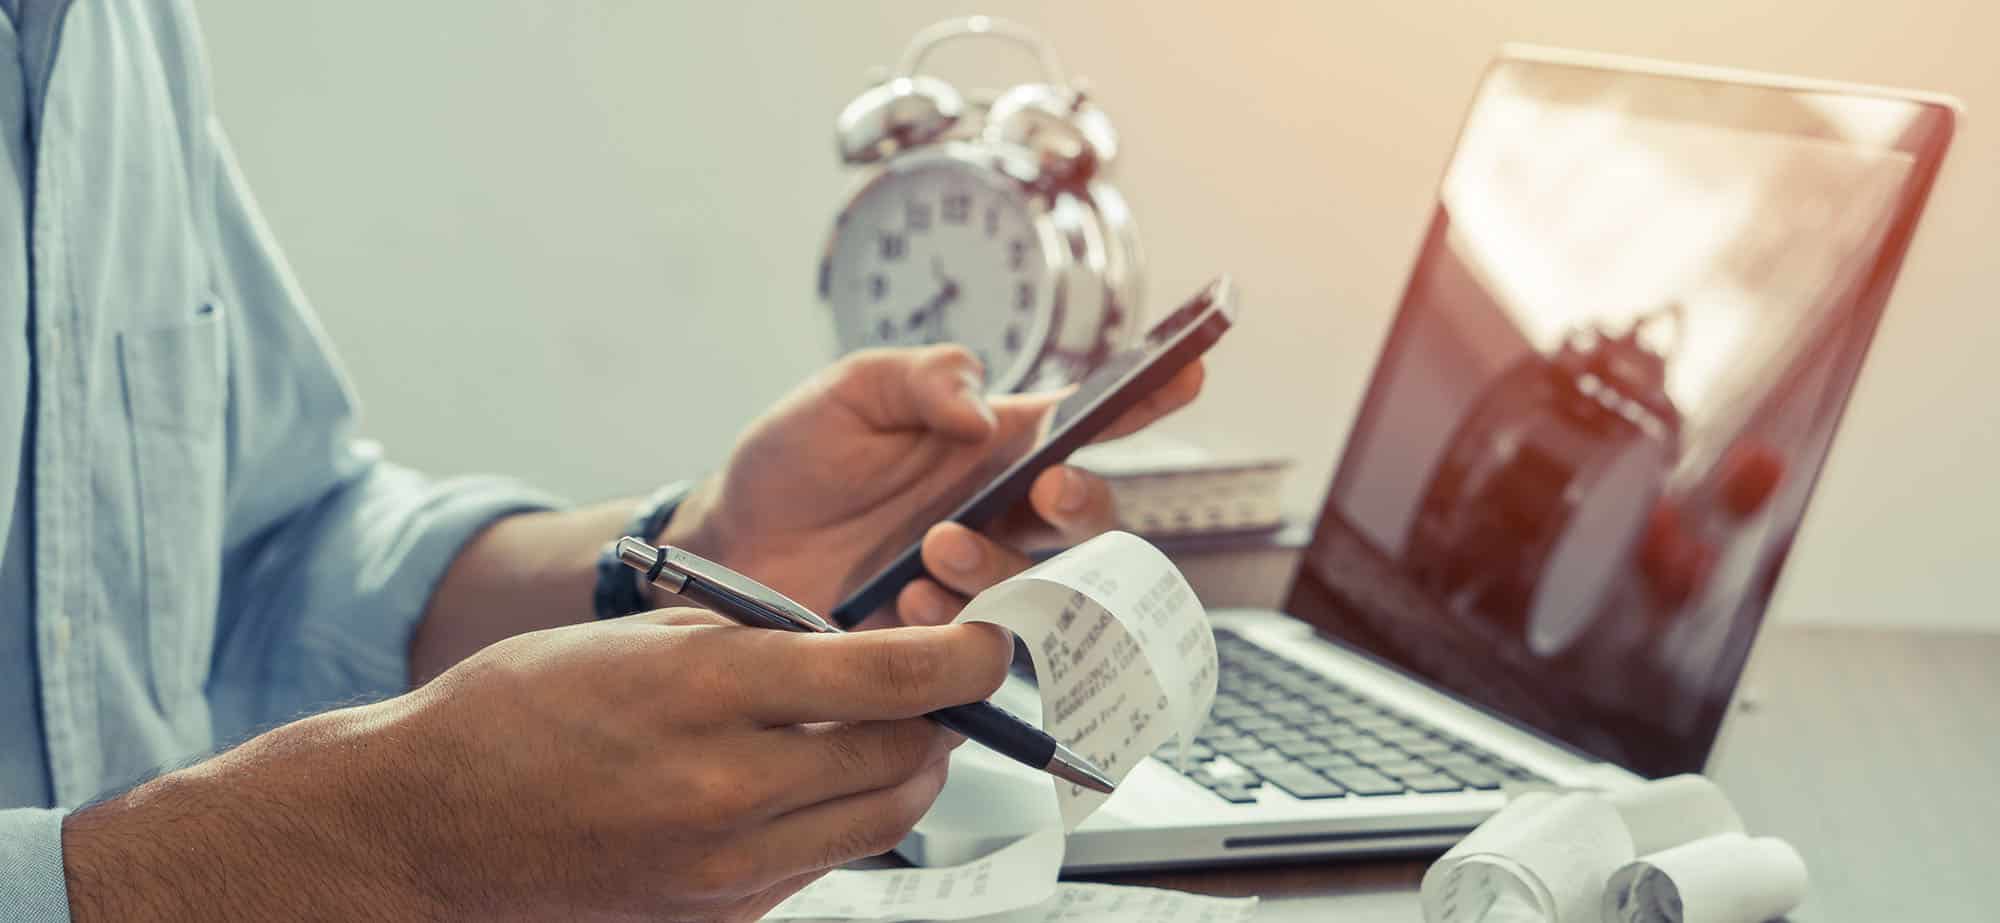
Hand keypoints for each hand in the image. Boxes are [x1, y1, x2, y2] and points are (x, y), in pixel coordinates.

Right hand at [63, 611, 1011, 921]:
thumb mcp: (645, 637)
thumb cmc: (523, 709)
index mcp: (706, 694)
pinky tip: (814, 780)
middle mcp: (728, 788)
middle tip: (944, 683)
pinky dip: (844, 817)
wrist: (432, 820)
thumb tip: (858, 648)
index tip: (993, 642)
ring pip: (882, 820)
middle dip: (942, 716)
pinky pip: (825, 861)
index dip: (967, 659)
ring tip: (889, 728)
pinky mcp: (724, 910)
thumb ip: (763, 640)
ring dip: (905, 769)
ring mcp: (728, 864)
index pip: (888, 680)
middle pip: (904, 758)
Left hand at [665, 344, 1203, 627]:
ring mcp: (978, 580)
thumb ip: (922, 379)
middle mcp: (1002, 513)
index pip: (1088, 418)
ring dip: (1001, 566)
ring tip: (932, 548)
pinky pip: (989, 646)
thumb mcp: (850, 391)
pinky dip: (955, 622)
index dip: (1147, 394)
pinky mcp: (946, 640)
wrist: (727, 547)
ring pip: (1046, 586)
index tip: (1188, 370)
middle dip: (1088, 502)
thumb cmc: (793, 461)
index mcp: (995, 444)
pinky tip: (903, 601)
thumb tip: (980, 403)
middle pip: (1092, 518)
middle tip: (1050, 486)